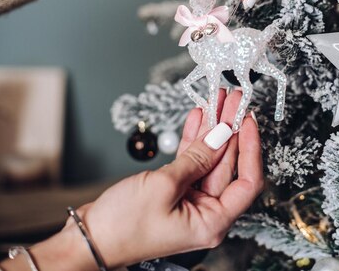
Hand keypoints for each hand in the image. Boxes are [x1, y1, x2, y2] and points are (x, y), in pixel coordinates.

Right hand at [13, 89, 262, 270]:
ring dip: (212, 129)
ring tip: (218, 100)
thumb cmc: (122, 226)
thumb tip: (222, 134)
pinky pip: (191, 161)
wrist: (87, 239)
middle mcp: (206, 212)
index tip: (249, 121)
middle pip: (228, 164)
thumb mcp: (163, 186)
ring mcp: (191, 201)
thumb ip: (197, 158)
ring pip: (209, 158)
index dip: (251, 148)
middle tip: (233, 100)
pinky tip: (199, 116)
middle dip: (230, 129)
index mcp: (213, 222)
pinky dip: (194, 139)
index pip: (247, 182)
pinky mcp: (175, 191)